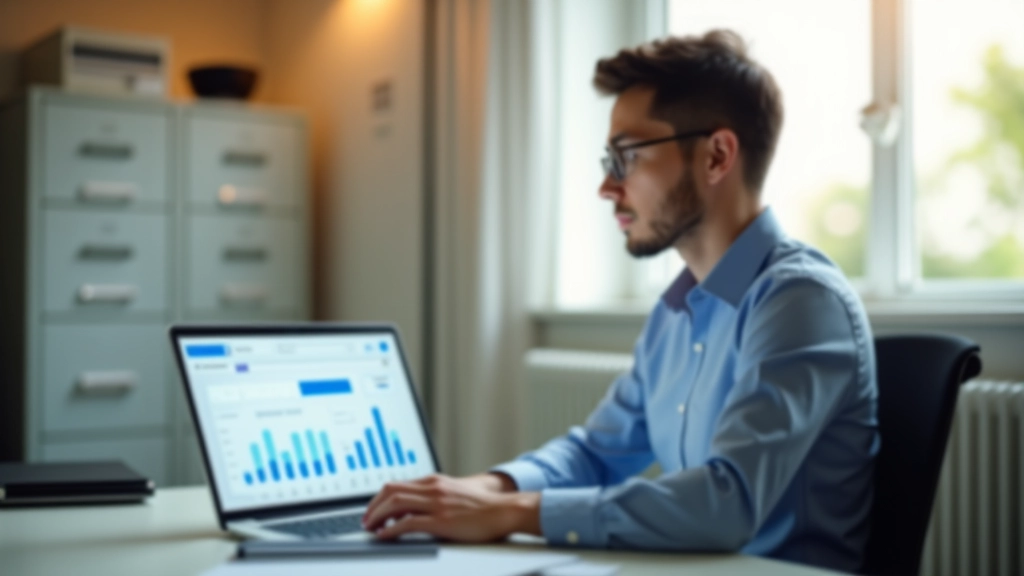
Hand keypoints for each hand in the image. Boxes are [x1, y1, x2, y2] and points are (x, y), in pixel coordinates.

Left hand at [361, 474, 540, 541]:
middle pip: (390, 491)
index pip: (396, 485)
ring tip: (371, 529)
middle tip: (366, 521)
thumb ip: (433, 497)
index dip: (378, 499)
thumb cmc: (481, 507)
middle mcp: (432, 488)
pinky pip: (408, 523)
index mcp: (433, 481)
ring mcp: (436, 503)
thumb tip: (411, 510)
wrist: (503, 510)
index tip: (372, 511)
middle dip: (372, 507)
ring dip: (377, 517)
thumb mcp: (453, 494)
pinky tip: (385, 536)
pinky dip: (391, 529)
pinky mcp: (441, 520)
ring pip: (395, 504)